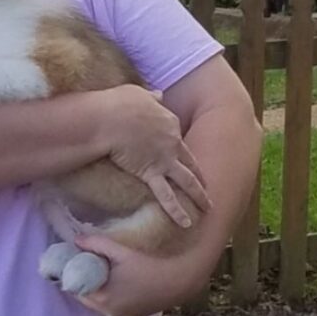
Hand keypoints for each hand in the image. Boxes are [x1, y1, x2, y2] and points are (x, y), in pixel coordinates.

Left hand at [71, 233, 206, 315]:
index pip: (74, 289)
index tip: (70, 260)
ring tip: (97, 268)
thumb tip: (75, 240)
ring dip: (94, 287)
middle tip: (82, 261)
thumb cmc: (147, 266)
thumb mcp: (120, 252)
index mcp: (102, 299)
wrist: (176, 282)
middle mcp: (108, 312)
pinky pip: (109, 305)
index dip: (71, 274)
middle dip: (82, 279)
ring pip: (97, 301)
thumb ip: (96, 244)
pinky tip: (112, 279)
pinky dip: (106, 294)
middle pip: (85, 296)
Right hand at [99, 85, 210, 226]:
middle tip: (207, 184)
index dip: (175, 144)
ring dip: (199, 195)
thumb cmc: (118, 104)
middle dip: (199, 173)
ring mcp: (164, 159)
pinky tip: (186, 222)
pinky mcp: (152, 174)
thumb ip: (152, 96)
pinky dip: (176, 210)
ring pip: (187, 180)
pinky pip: (167, 196)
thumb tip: (160, 94)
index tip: (174, 151)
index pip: (175, 135)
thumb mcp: (138, 93)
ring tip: (208, 207)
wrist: (108, 119)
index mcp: (169, 121)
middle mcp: (172, 142)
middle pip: (189, 160)